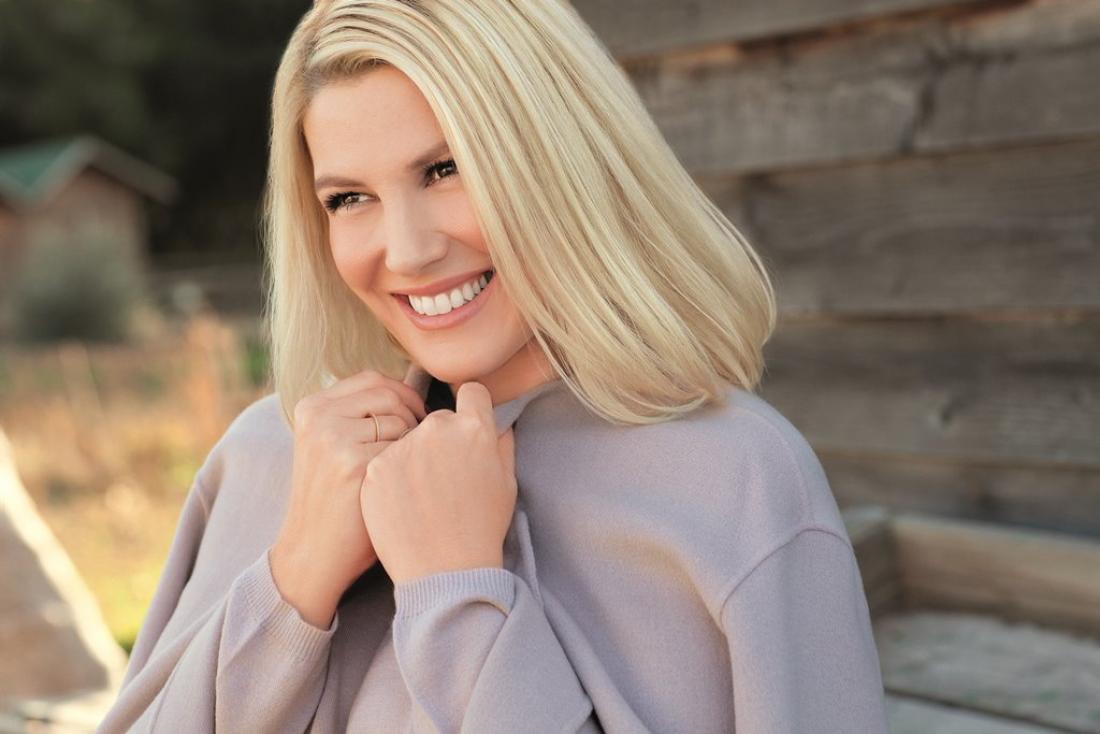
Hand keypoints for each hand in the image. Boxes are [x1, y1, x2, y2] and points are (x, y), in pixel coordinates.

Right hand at [270, 368, 427, 626]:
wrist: (313, 555)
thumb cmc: (337, 502)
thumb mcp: (333, 447)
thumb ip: (359, 414)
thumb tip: (415, 381)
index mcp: (312, 407)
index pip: (373, 379)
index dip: (404, 394)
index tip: (417, 418)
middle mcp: (318, 417)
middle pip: (390, 395)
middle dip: (414, 417)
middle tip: (420, 447)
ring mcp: (333, 439)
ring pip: (400, 421)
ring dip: (414, 445)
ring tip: (406, 472)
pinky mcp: (353, 464)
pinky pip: (404, 449)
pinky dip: (411, 468)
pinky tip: (404, 489)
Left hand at [359, 380, 516, 584]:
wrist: (444, 572)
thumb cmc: (481, 530)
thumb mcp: (506, 484)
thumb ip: (502, 444)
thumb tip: (499, 422)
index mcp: (474, 428)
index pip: (471, 393)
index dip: (470, 408)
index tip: (465, 424)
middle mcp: (437, 428)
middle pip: (435, 419)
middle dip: (439, 439)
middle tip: (442, 476)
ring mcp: (402, 447)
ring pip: (405, 439)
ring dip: (411, 457)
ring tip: (420, 497)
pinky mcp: (375, 467)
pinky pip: (383, 460)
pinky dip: (390, 478)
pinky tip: (401, 504)